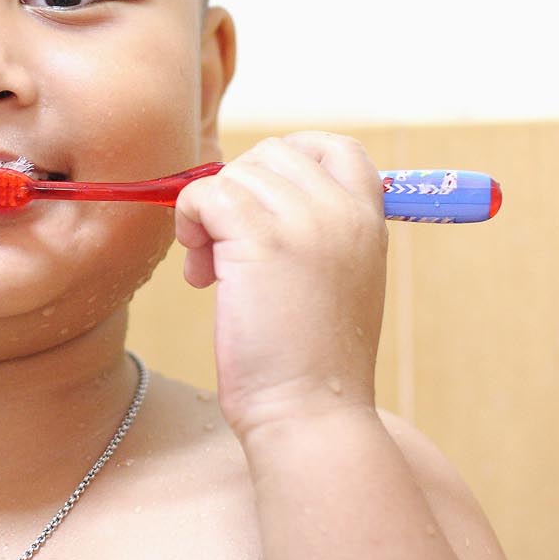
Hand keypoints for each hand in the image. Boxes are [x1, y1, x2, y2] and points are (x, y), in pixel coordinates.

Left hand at [174, 132, 388, 438]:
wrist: (309, 414)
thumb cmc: (312, 361)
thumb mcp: (338, 281)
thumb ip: (315, 232)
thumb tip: (249, 191)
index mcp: (369, 219)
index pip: (335, 145)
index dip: (287, 160)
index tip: (262, 204)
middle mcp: (343, 211)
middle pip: (270, 154)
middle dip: (238, 194)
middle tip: (229, 252)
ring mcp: (304, 221)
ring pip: (232, 176)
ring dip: (208, 219)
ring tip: (214, 274)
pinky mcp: (259, 238)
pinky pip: (203, 194)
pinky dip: (189, 224)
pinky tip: (200, 276)